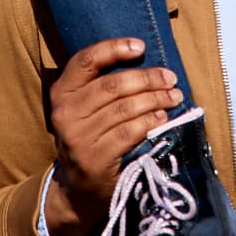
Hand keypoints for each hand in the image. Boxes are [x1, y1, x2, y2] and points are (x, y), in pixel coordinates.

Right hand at [43, 38, 183, 235]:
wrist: (78, 188)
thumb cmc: (90, 136)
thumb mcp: (84, 108)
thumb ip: (102, 84)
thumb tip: (144, 58)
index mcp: (61, 92)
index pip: (86, 61)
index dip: (114, 48)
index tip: (141, 46)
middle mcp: (65, 113)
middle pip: (112, 85)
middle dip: (147, 78)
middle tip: (170, 79)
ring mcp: (78, 138)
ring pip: (124, 108)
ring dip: (155, 100)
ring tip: (173, 97)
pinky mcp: (94, 159)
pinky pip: (128, 132)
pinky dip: (150, 122)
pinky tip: (162, 118)